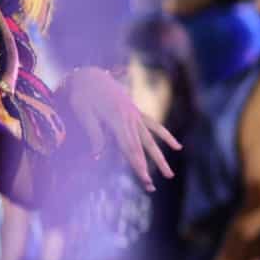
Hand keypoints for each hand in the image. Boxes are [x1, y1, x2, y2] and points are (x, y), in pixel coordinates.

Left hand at [62, 66, 177, 190]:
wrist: (89, 74)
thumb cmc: (82, 93)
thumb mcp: (82, 110)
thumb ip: (93, 132)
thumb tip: (97, 156)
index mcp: (116, 118)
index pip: (128, 146)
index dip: (137, 164)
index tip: (144, 179)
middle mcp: (129, 117)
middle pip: (140, 147)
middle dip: (146, 167)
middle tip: (151, 186)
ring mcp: (134, 114)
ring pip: (150, 139)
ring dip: (159, 158)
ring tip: (170, 175)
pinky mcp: (136, 112)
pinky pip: (153, 125)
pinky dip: (165, 135)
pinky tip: (177, 146)